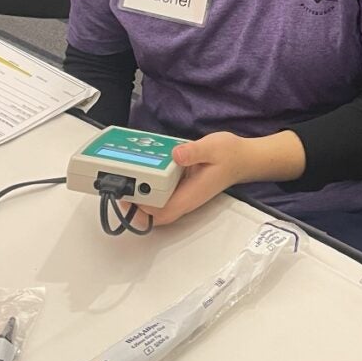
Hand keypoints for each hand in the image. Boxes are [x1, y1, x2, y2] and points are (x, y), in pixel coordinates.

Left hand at [134, 130, 303, 227]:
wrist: (243, 159)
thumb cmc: (230, 155)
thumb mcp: (213, 147)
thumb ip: (193, 151)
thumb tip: (175, 154)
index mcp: (190, 194)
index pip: (161, 212)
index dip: (141, 208)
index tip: (127, 192)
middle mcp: (184, 199)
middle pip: (153, 213)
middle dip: (133, 203)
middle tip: (118, 182)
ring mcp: (182, 195)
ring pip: (155, 204)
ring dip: (138, 193)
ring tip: (124, 174)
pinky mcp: (180, 187)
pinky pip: (160, 192)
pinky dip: (147, 184)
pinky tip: (140, 167)